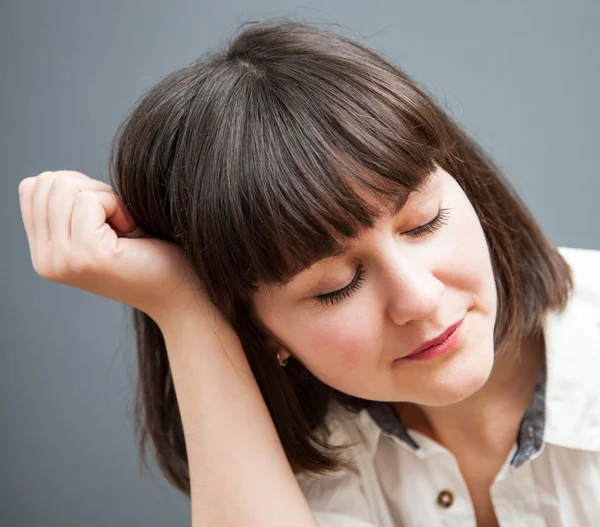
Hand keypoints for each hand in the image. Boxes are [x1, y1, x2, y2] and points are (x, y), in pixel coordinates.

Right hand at [18, 170, 204, 325]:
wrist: (181, 288)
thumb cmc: (149, 251)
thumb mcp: (97, 226)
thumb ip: (67, 207)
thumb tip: (51, 177)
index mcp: (44, 253)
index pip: (32, 187)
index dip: (75, 186)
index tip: (104, 213)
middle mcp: (45, 261)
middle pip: (48, 183)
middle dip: (89, 189)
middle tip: (118, 220)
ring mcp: (63, 260)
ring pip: (65, 188)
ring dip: (105, 198)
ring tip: (125, 227)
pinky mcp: (87, 255)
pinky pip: (89, 200)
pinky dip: (117, 205)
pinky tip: (132, 230)